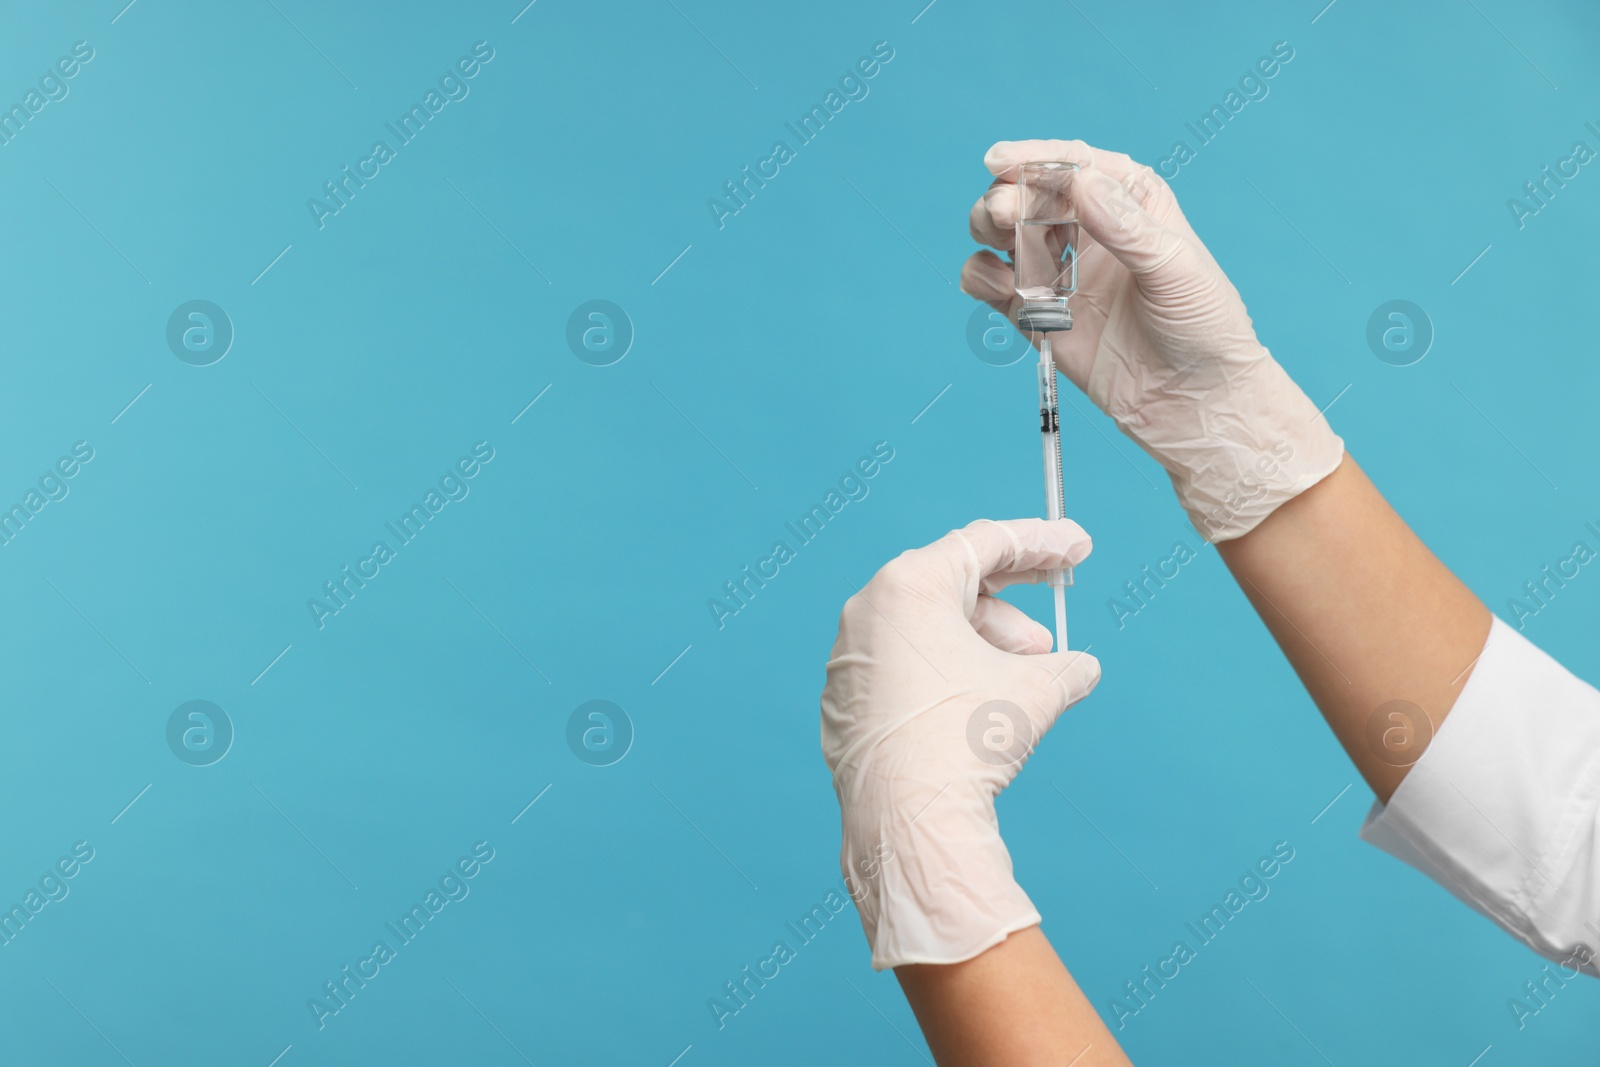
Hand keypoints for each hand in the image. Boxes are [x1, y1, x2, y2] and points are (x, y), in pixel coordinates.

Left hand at [820, 518, 1100, 968]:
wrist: (908, 819)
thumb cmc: (966, 739)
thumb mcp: (1037, 689)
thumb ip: (1067, 666)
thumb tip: (1081, 670)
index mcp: (910, 585)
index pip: (986, 543)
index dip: (1042, 543)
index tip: (1079, 548)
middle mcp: (869, 610)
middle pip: (952, 589)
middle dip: (1011, 613)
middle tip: (1048, 643)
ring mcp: (849, 658)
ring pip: (927, 634)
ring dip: (980, 651)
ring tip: (1018, 687)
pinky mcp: (843, 703)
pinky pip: (901, 674)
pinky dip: (943, 679)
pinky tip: (976, 712)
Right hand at [961, 139, 1342, 540]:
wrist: (1193, 403)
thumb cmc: (1204, 329)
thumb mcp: (1174, 270)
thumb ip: (1124, 227)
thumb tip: (1080, 183)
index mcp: (1130, 202)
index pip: (1075, 166)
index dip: (1033, 157)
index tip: (998, 161)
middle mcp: (1090, 230)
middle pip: (1029, 194)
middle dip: (1006, 197)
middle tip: (1001, 216)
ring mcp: (1059, 272)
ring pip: (1003, 232)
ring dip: (988, 230)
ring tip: (998, 244)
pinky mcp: (1036, 315)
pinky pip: (992, 283)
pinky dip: (981, 277)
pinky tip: (998, 287)